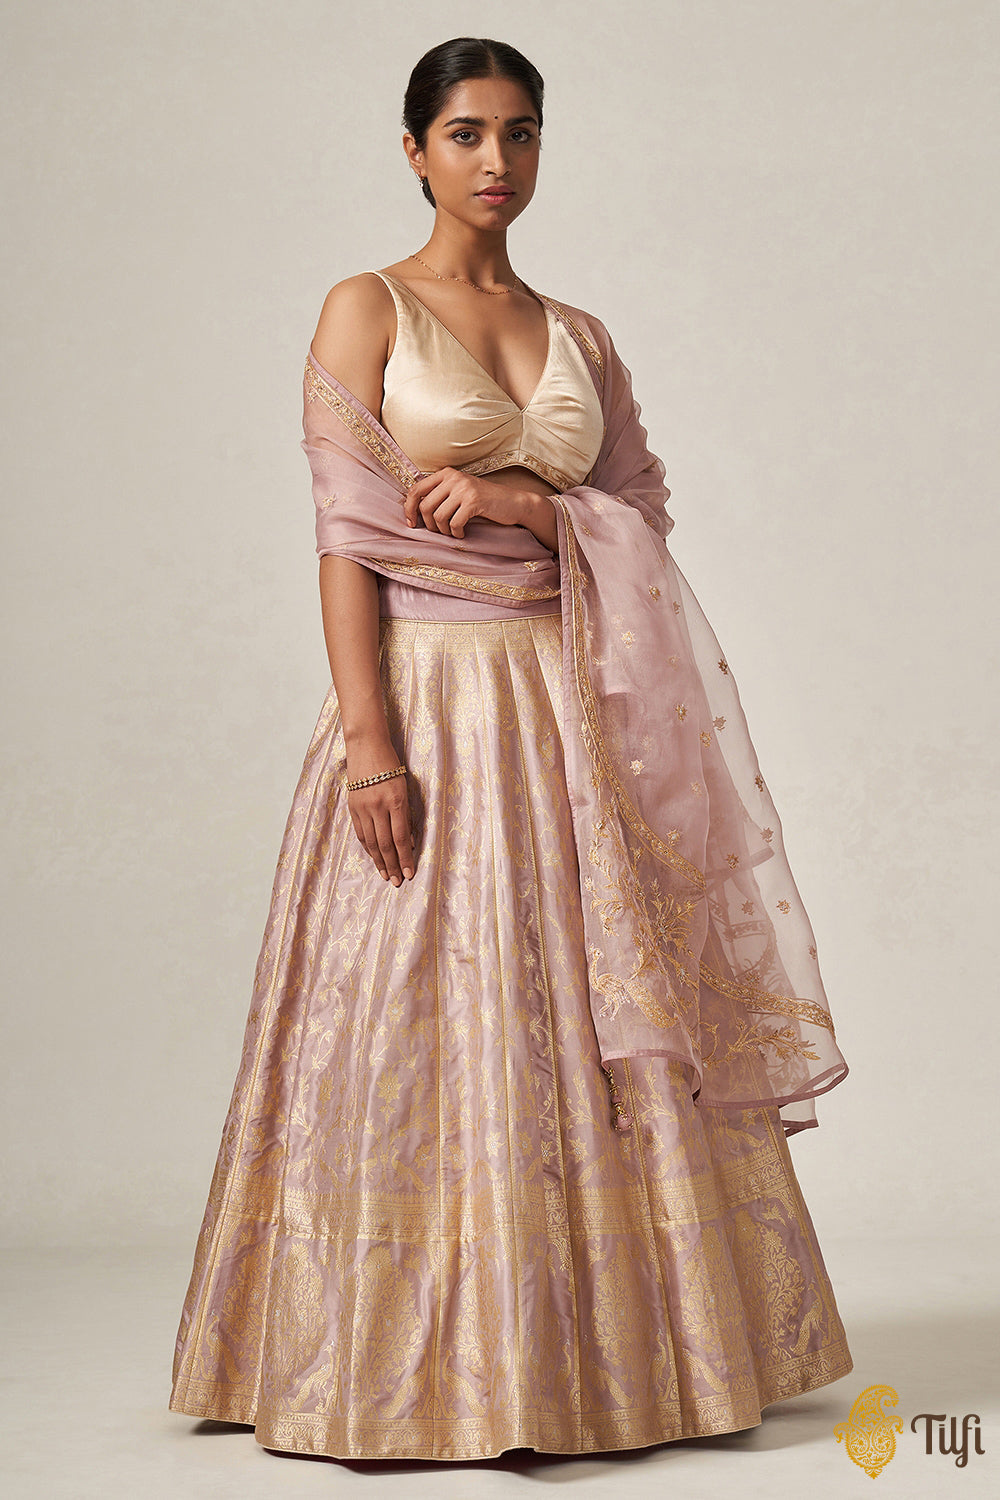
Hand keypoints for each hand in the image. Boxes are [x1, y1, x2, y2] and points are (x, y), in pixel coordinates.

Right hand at [345, 740, 415, 885]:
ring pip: (371, 842)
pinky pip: (361, 833)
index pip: (401, 837)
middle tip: (397, 882)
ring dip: (379, 861)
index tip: (410, 873)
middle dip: (392, 865)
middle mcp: (378, 806)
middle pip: (385, 844)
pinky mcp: (352, 806)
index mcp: (395, 801)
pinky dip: (368, 848)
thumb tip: (408, 841)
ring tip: (386, 875)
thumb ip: (406, 814)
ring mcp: (363, 807)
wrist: (366, 746)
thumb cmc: (391, 764)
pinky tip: (374, 857)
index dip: (405, 857)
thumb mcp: (405, 787)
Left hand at [403, 468, 527, 536]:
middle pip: (425, 506)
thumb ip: (439, 495)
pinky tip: (462, 533)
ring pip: (438, 517)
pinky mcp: (474, 501)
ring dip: (443, 530)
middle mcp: (453, 478)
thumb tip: (414, 511)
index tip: (412, 523)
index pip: (416, 490)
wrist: (512, 502)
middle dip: (429, 524)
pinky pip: (454, 523)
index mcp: (446, 474)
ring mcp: (464, 489)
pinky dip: (456, 533)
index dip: (409, 509)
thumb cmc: (483, 501)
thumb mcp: (459, 491)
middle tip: (439, 531)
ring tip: (452, 532)